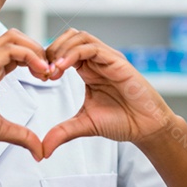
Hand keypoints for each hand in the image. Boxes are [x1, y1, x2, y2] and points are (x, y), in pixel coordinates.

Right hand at [0, 29, 50, 160]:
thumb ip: (21, 135)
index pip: (17, 52)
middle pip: (17, 38)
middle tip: (50, 73)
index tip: (49, 79)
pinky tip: (40, 72)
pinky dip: (30, 56)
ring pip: (14, 37)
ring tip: (46, 71)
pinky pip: (10, 48)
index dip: (37, 60)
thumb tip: (39, 150)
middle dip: (39, 50)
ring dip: (36, 50)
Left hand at [42, 29, 179, 156]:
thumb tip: (43, 149)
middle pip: (69, 37)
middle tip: (43, 72)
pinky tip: (62, 68)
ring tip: (52, 70)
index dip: (48, 60)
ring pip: (79, 37)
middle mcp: (97, 61)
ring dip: (61, 49)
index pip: (63, 50)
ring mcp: (107, 58)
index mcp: (88, 70)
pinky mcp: (117, 61)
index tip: (40, 78)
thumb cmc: (122, 121)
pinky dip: (72, 54)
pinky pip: (91, 48)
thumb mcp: (84, 125)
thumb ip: (62, 133)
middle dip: (51, 50)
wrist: (146, 128)